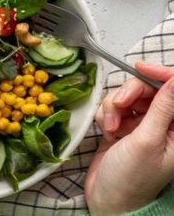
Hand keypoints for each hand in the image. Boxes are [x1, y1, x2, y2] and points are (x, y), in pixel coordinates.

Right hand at [85, 62, 173, 214]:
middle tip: (118, 106)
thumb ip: (162, 108)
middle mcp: (162, 124)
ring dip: (114, 108)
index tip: (141, 68)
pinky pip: (114, 108)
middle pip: (148, 90)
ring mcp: (141, 125)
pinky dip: (107, 115)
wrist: (106, 200)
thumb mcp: (147, 141)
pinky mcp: (123, 127)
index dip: (161, 75)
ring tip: (110, 127)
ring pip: (127, 97)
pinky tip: (106, 131)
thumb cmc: (131, 179)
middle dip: (128, 95)